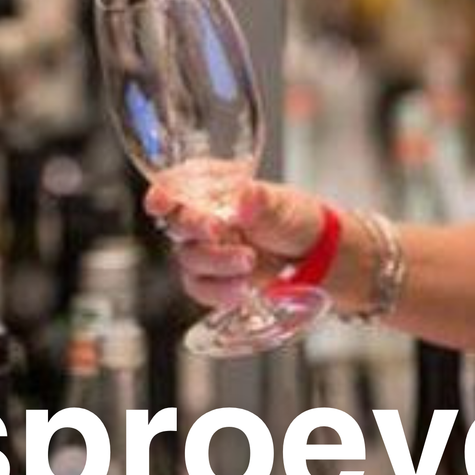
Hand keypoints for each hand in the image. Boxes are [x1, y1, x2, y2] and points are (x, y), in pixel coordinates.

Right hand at [147, 179, 333, 307]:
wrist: (314, 256)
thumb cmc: (295, 219)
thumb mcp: (284, 205)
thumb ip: (263, 201)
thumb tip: (246, 197)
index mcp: (216, 187)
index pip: (179, 184)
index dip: (164, 192)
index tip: (160, 203)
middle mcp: (204, 216)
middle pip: (177, 222)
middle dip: (194, 228)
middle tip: (216, 231)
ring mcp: (206, 248)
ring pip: (188, 258)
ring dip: (216, 263)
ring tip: (248, 262)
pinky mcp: (213, 277)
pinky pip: (199, 287)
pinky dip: (218, 291)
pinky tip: (240, 288)